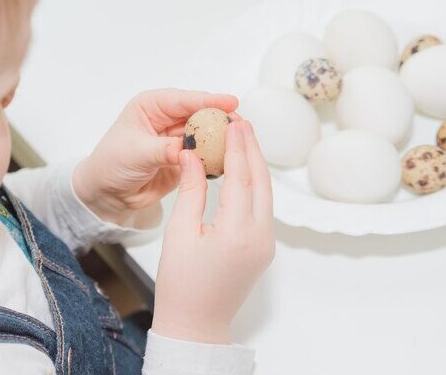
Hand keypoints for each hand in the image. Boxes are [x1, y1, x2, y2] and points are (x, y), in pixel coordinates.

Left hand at [72, 89, 237, 224]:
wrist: (108, 194)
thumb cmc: (110, 165)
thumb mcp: (136, 153)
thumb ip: (164, 150)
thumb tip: (188, 150)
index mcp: (152, 106)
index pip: (184, 100)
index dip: (208, 100)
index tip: (230, 102)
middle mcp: (167, 119)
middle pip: (200, 114)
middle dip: (220, 119)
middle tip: (239, 126)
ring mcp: (178, 139)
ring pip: (205, 135)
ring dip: (220, 139)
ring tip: (239, 143)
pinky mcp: (185, 159)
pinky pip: (205, 155)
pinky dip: (216, 157)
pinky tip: (228, 159)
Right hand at [152, 120, 274, 343]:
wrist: (196, 323)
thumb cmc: (181, 284)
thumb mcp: (179, 233)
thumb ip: (191, 191)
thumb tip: (193, 156)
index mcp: (236, 233)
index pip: (240, 178)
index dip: (236, 147)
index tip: (233, 123)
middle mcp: (259, 237)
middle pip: (261, 181)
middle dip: (252, 149)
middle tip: (242, 123)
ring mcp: (266, 244)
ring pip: (266, 194)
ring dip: (256, 165)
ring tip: (244, 140)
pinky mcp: (264, 249)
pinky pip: (263, 208)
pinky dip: (255, 185)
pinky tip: (245, 171)